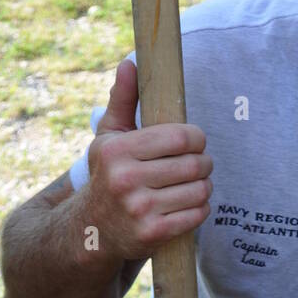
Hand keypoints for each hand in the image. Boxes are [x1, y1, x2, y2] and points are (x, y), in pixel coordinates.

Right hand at [83, 59, 213, 259]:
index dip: (196, 138)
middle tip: (200, 164)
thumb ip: (122, 100)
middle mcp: (126, 180)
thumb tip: (130, 63)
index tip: (195, 142)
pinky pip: (197, 215)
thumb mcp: (108, 138)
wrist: (93, 229)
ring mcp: (140, 209)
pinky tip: (192, 204)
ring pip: (199, 190)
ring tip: (197, 184)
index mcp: (118, 150)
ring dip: (205, 186)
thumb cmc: (108, 175)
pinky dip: (201, 208)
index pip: (179, 137)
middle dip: (204, 163)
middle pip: (194, 165)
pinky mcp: (153, 234)